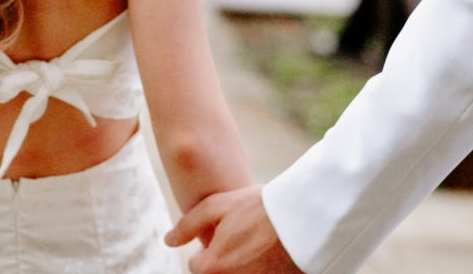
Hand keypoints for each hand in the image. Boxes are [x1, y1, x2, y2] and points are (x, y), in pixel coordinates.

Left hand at [166, 185, 302, 273]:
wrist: (304, 219)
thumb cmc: (259, 209)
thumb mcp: (216, 206)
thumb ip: (188, 225)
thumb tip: (168, 240)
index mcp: (210, 268)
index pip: (196, 265)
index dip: (208, 246)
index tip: (226, 232)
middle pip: (216, 273)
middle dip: (224, 260)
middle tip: (243, 238)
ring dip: (242, 265)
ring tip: (257, 245)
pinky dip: (259, 268)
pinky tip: (269, 254)